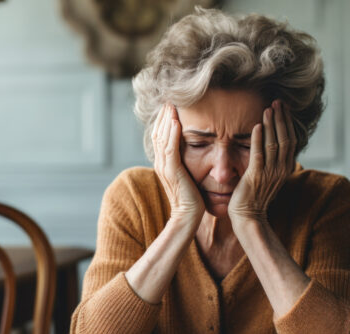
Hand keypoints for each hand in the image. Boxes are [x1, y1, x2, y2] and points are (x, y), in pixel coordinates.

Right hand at [152, 104, 204, 225]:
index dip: (163, 122)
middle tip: (168, 100)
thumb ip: (183, 164)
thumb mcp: (186, 176)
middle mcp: (160, 164)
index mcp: (163, 164)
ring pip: (162, 138)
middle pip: (158, 134)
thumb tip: (190, 152)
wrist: (188, 216)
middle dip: (163, 116)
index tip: (170, 107)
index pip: (160, 137)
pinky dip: (171, 134)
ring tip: (170, 106)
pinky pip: (170, 149)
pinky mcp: (172, 171)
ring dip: (166, 120)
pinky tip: (175, 122)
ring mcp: (165, 167)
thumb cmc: (191, 198)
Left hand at [228, 100, 296, 227]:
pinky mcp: (255, 176)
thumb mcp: (268, 176)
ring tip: (269, 108)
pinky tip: (256, 125)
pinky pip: (259, 153)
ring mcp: (269, 173)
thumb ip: (271, 160)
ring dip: (271, 124)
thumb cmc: (255, 196)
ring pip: (274, 143)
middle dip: (282, 118)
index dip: (287, 123)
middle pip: (285, 138)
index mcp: (285, 168)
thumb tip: (271, 143)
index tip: (283, 108)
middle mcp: (280, 169)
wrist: (248, 216)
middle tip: (278, 102)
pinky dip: (258, 138)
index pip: (291, 140)